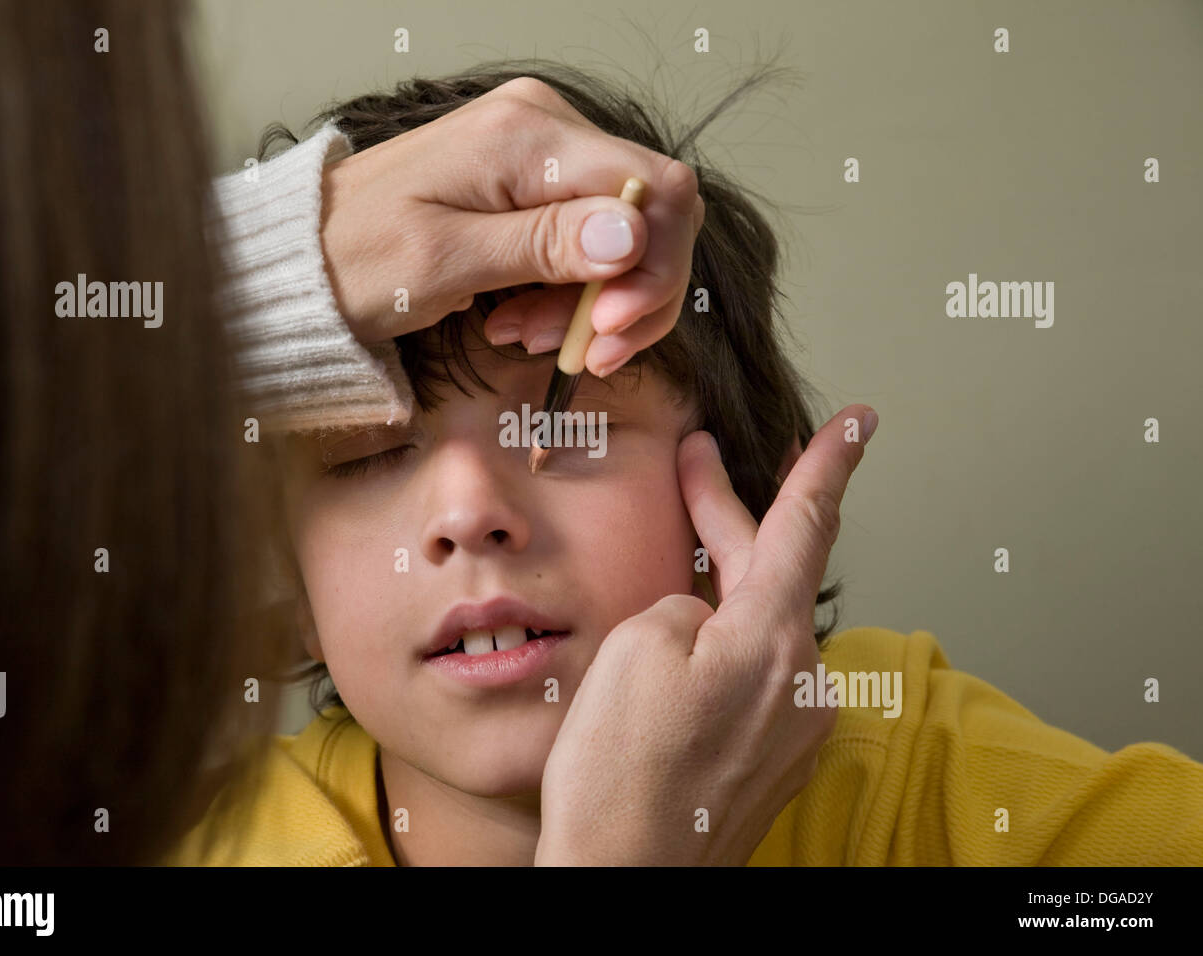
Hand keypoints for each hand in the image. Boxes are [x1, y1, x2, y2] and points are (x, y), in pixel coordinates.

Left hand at [319, 77, 704, 377]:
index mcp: (528, 134)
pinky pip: (587, 242)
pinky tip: (523, 318)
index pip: (654, 188)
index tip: (609, 329)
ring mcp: (542, 153)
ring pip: (625, 237)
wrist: (308, 257)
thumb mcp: (446, 260)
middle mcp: (546, 127)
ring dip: (593, 304)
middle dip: (628, 295)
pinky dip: (570, 294)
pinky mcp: (533, 184)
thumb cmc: (356, 257)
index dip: (653, 267)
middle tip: (583, 352)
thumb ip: (543, 245)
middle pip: (652, 213)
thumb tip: (631, 235)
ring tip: (528, 336)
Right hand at [534, 405, 877, 865]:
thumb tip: (702, 615)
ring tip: (665, 568)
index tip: (860, 419)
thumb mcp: (637, 646)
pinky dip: (721, 648)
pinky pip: (753, 676)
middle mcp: (802, 682)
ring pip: (759, 625)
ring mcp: (794, 726)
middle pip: (774, 570)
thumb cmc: (619, 777)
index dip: (830, 462)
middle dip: (730, 513)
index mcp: (772, 642)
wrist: (623, 881)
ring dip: (717, 588)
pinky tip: (676, 654)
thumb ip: (684, 604)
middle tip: (695, 461)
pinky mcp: (775, 757)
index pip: (807, 524)